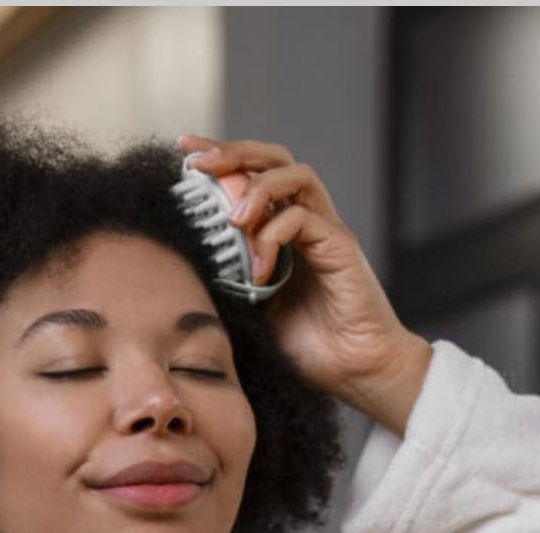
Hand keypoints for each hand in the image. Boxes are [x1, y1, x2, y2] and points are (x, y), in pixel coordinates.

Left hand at [177, 134, 431, 433]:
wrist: (355, 372)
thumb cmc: (310, 348)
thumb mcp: (255, 312)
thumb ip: (231, 282)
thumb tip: (188, 266)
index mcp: (285, 232)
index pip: (253, 176)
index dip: (221, 159)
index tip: (184, 155)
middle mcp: (308, 221)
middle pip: (274, 160)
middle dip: (233, 152)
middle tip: (198, 163)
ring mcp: (326, 230)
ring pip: (294, 175)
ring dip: (256, 189)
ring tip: (233, 220)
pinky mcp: (340, 247)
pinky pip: (303, 219)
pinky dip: (273, 237)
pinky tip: (259, 271)